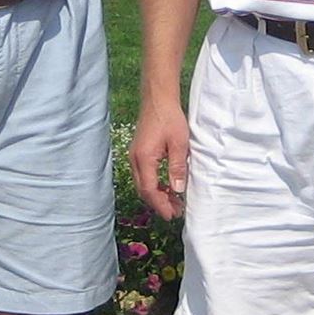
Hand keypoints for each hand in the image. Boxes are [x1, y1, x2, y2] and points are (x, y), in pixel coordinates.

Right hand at [130, 99, 190, 219]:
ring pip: (143, 184)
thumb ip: (177, 168)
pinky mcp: (138, 152)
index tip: (172, 215)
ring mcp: (135, 156)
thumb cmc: (170, 118)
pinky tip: (167, 186)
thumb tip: (178, 190)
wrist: (158, 99)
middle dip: (159, 203)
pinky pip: (144, 175)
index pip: (149, 190)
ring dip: (157, 194)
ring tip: (174, 201)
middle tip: (176, 211)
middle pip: (144, 190)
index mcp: (144, 159)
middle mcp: (135, 160)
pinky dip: (154, 184)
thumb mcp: (179, 144)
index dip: (160, 205)